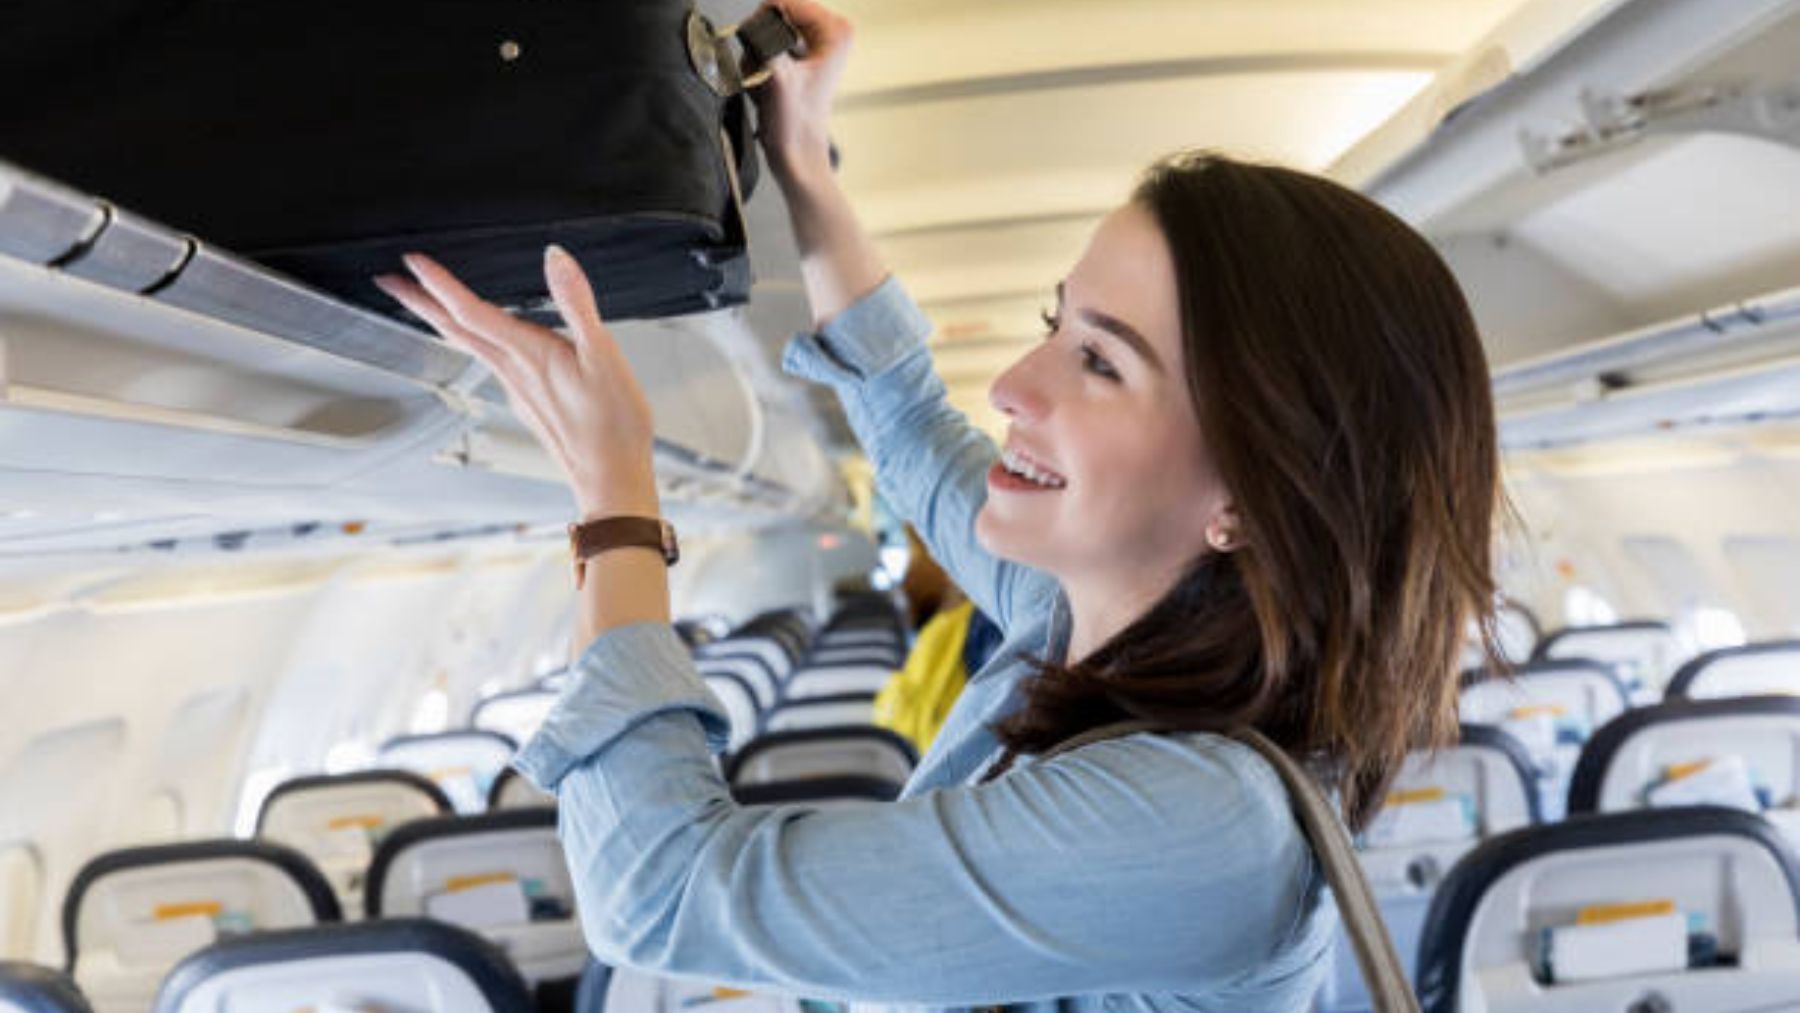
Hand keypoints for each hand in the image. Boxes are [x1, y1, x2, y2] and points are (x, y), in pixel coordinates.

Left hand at [375, 248, 659, 518]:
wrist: (611, 476)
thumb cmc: (612, 425)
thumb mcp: (604, 355)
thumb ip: (577, 303)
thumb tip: (556, 258)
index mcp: (528, 355)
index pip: (471, 311)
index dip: (440, 283)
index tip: (413, 261)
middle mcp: (514, 372)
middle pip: (456, 330)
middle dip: (420, 302)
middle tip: (390, 281)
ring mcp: (517, 389)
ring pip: (469, 347)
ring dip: (443, 322)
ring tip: (427, 304)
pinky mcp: (527, 402)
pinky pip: (490, 363)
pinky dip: (475, 342)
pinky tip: (484, 342)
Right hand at [754, 0, 853, 184]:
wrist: (796, 154)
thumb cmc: (794, 125)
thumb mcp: (777, 78)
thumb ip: (766, 44)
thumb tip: (754, 28)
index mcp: (836, 31)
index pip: (783, 2)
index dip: (761, 25)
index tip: (761, 54)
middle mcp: (832, 33)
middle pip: (775, 15)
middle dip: (761, 42)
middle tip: (764, 72)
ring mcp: (818, 45)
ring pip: (769, 31)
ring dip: (758, 55)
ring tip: (765, 82)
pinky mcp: (805, 58)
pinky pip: (770, 46)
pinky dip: (761, 63)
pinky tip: (766, 86)